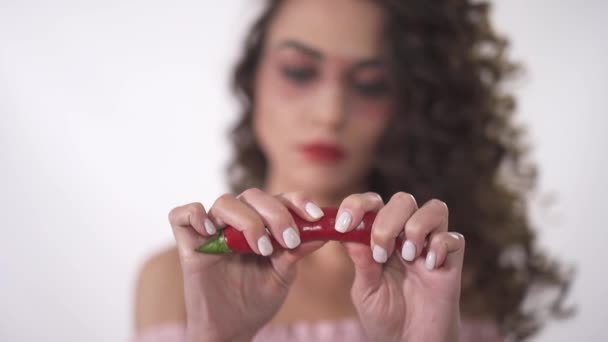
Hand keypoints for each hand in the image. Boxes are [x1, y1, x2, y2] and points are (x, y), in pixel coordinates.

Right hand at [169, 189, 326, 341]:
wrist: (232, 328)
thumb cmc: (257, 299)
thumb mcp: (283, 275)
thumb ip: (296, 252)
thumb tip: (323, 233)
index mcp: (263, 223)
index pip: (279, 198)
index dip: (297, 201)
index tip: (316, 217)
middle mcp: (237, 221)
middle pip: (253, 196)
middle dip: (276, 214)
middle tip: (288, 240)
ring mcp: (211, 230)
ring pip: (224, 202)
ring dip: (247, 221)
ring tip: (261, 248)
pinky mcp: (188, 244)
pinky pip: (182, 215)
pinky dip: (196, 215)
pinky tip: (211, 231)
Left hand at [336, 192, 464, 341]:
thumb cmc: (386, 317)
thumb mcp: (365, 290)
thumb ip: (361, 261)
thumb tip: (349, 232)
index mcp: (380, 238)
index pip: (372, 204)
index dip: (357, 205)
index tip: (343, 224)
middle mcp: (406, 237)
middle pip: (403, 200)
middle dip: (387, 220)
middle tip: (381, 252)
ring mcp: (430, 248)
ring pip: (434, 208)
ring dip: (416, 227)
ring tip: (407, 257)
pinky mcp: (451, 264)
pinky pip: (454, 239)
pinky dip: (439, 247)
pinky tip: (428, 268)